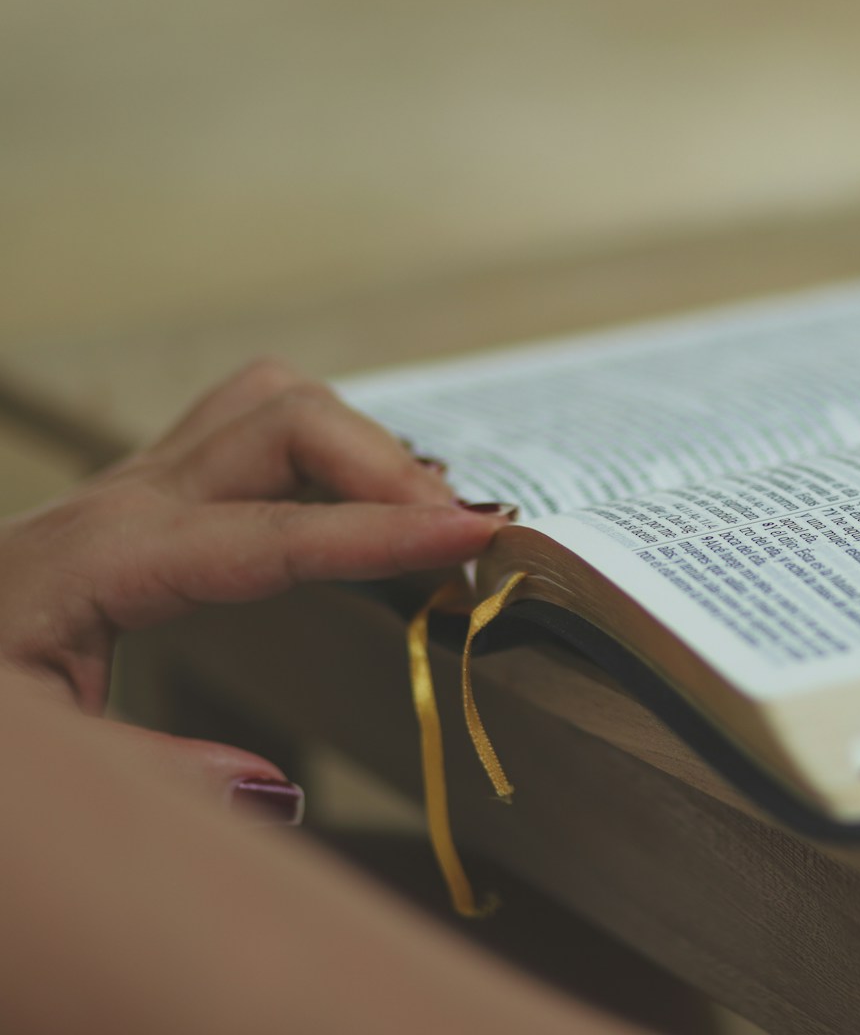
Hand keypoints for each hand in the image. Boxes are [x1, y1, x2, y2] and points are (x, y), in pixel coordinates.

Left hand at [0, 358, 510, 811]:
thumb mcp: (40, 761)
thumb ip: (157, 778)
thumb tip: (280, 789)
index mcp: (106, 560)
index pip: (277, 531)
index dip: (389, 530)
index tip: (483, 533)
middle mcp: (126, 500)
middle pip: (287, 417)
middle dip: (387, 464)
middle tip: (459, 537)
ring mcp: (136, 487)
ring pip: (273, 402)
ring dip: (358, 440)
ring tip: (416, 517)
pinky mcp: (147, 495)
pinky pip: (255, 429)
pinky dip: (327, 450)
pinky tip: (356, 510)